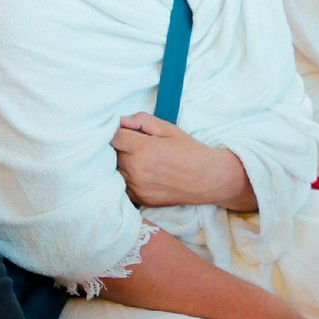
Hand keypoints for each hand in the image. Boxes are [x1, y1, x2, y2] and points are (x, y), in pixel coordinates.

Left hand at [112, 113, 251, 208]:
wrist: (208, 179)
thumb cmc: (190, 151)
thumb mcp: (169, 129)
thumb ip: (142, 121)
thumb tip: (121, 120)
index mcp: (143, 150)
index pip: (114, 137)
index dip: (118, 131)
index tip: (126, 131)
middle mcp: (137, 170)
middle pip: (111, 154)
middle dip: (119, 146)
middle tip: (134, 143)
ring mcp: (137, 187)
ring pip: (115, 170)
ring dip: (121, 162)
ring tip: (139, 158)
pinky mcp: (140, 199)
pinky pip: (123, 185)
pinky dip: (127, 178)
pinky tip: (141, 173)